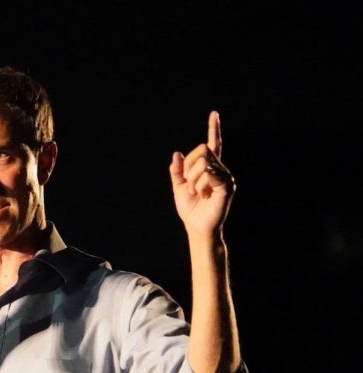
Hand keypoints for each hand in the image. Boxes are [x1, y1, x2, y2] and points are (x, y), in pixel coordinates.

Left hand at [169, 111, 235, 236]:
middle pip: (202, 150)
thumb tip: (177, 153)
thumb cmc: (190, 208)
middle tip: (190, 184)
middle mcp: (220, 169)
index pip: (213, 144)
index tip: (214, 114)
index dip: (214, 129)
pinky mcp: (227, 185)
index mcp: (209, 168)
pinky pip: (208, 174)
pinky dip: (199, 184)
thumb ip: (177, 170)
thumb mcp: (178, 187)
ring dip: (192, 178)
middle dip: (189, 166)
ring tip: (198, 192)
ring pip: (203, 162)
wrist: (196, 226)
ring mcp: (225, 176)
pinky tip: (203, 194)